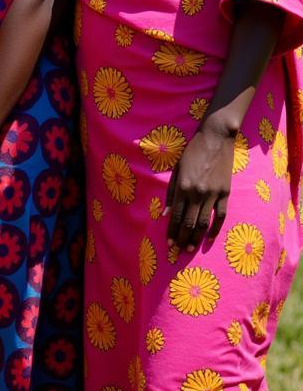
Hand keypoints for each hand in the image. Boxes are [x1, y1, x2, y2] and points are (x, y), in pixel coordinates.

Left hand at [165, 123, 233, 251]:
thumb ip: (171, 192)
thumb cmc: (191, 152)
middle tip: (176, 251)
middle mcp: (197, 192)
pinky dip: (215, 228)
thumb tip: (166, 213)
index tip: (168, 242)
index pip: (176, 214)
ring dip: (196, 237)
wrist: (215, 139)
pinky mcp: (225, 193)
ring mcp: (213, 194)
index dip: (172, 230)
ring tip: (189, 248)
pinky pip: (220, 215)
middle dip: (182, 238)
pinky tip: (209, 238)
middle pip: (189, 222)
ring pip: (204, 222)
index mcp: (183, 186)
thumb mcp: (176, 169)